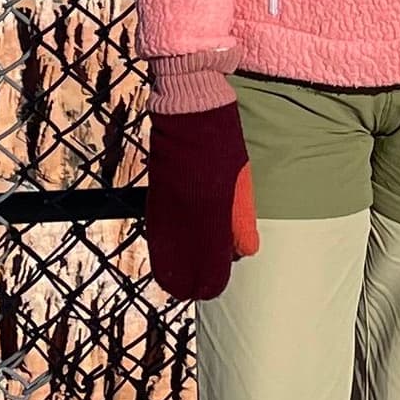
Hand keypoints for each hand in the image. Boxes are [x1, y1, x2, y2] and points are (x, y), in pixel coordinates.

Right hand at [143, 103, 259, 300]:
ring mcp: (166, 206)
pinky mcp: (154, 196)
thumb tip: (244, 252)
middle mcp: (186, 214)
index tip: (212, 290)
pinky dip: (161, 250)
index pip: (210, 262)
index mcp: (212, 211)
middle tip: (196, 292)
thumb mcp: (242, 180)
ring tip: (179, 284)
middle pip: (185, 264)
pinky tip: (165, 259)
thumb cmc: (222, 142)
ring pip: (167, 251)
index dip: (211, 281)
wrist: (189, 107)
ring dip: (173, 269)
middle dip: (191, 282)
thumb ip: (242, 219)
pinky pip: (156, 234)